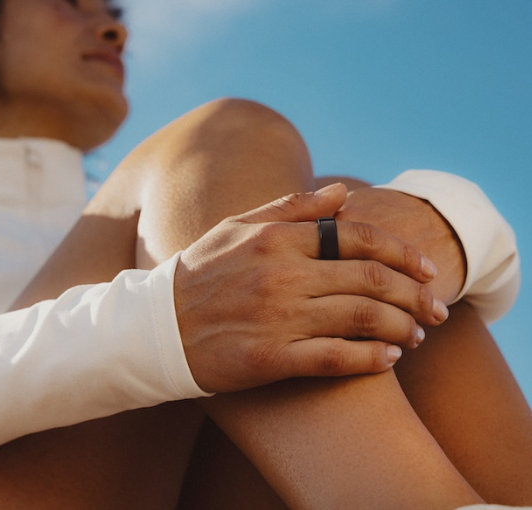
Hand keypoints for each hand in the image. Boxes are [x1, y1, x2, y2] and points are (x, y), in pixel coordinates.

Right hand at [175, 184, 448, 392]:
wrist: (156, 328)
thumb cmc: (200, 274)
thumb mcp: (236, 228)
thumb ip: (291, 208)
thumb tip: (342, 194)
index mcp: (276, 239)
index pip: (357, 237)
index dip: (401, 253)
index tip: (425, 270)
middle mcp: (281, 276)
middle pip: (369, 280)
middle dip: (413, 295)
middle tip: (434, 309)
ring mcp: (277, 318)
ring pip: (361, 319)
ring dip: (400, 327)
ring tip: (416, 335)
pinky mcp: (271, 359)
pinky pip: (335, 359)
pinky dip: (370, 360)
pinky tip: (387, 359)